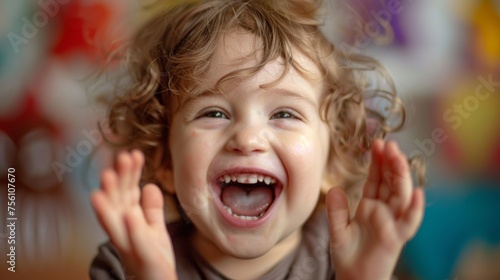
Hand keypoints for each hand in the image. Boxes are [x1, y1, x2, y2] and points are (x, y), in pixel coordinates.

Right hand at [91, 150, 176, 279]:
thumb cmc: (153, 259)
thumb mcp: (155, 230)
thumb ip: (151, 210)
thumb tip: (150, 185)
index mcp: (129, 222)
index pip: (128, 194)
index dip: (130, 174)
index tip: (134, 153)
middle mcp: (124, 232)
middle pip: (118, 202)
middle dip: (118, 180)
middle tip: (121, 156)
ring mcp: (129, 247)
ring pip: (115, 220)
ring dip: (111, 199)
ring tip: (109, 177)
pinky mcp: (142, 260)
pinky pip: (136, 243)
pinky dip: (133, 228)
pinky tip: (131, 213)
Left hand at [326, 140, 424, 279]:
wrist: (354, 279)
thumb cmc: (348, 255)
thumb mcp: (337, 230)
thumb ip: (336, 210)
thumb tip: (334, 188)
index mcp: (370, 206)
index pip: (376, 179)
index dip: (377, 162)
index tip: (377, 143)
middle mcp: (384, 211)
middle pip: (390, 182)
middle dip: (390, 163)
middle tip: (388, 144)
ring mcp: (392, 223)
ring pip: (401, 195)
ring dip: (401, 176)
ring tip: (398, 157)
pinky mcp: (397, 238)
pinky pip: (409, 222)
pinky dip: (415, 209)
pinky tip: (418, 192)